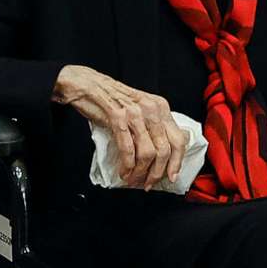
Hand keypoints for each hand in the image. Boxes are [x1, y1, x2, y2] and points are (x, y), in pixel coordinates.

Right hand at [53, 64, 187, 188]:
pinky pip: (127, 149)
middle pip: (164, 149)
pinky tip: (123, 171)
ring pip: (147, 152)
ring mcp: (135, 113)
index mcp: (160, 107)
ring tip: (132, 178)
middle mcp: (151, 109)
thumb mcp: (140, 109)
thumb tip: (160, 154)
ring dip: (140, 172)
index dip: (176, 162)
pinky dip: (126, 165)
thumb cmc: (111, 98)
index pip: (178, 139)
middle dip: (157, 172)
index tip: (171, 176)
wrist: (87, 85)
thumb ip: (152, 126)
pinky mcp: (118, 117)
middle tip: (148, 182)